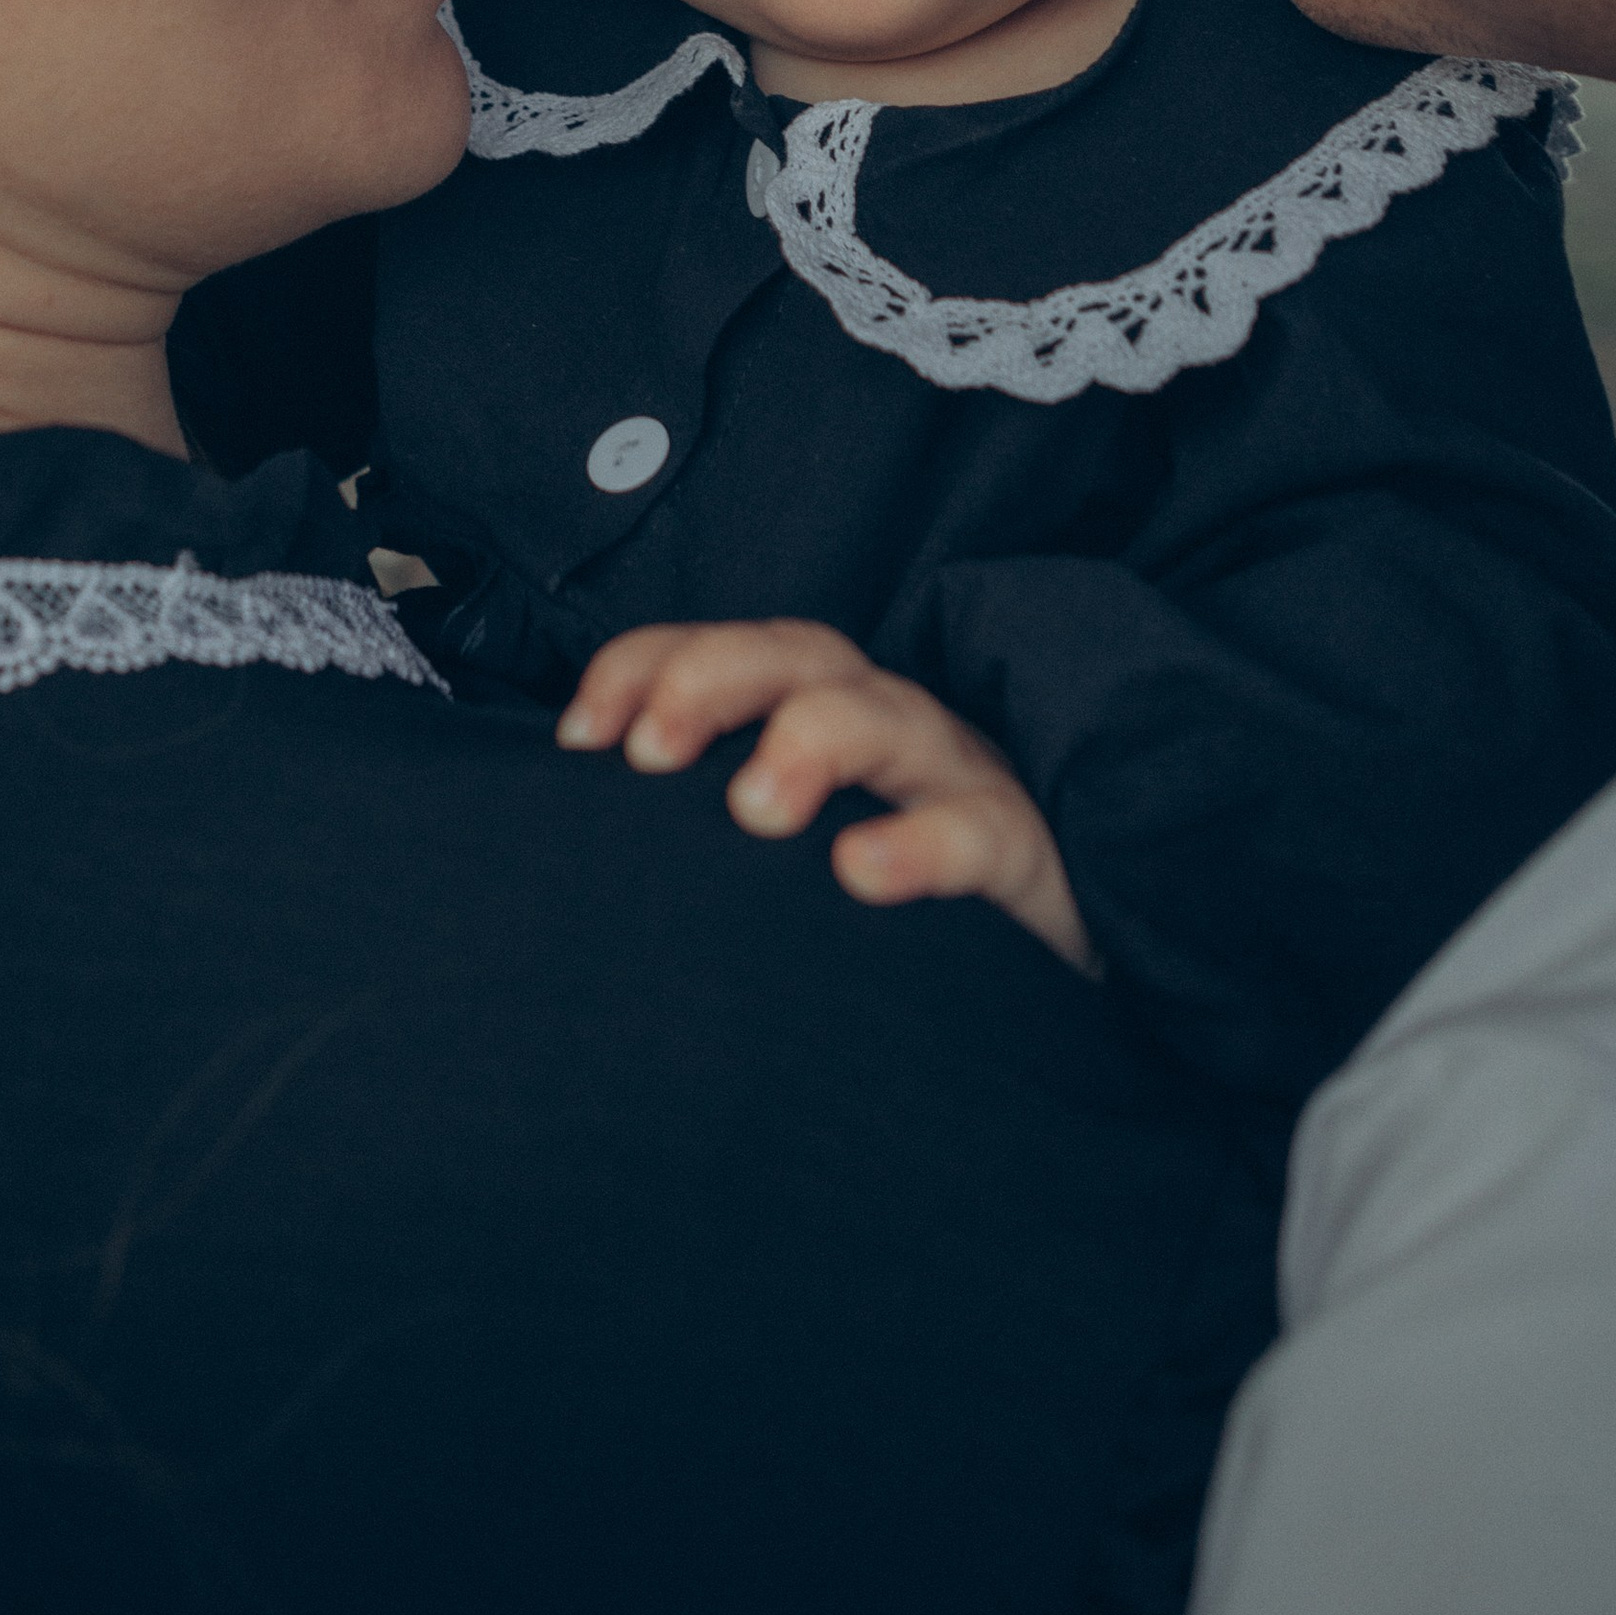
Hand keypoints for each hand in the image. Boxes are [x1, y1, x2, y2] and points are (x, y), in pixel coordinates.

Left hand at [558, 619, 1090, 968]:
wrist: (1046, 962)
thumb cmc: (885, 904)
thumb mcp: (786, 849)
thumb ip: (696, 834)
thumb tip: (569, 846)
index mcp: (820, 710)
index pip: (727, 652)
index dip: (646, 667)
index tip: (578, 736)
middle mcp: (886, 725)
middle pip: (802, 656)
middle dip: (715, 679)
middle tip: (649, 752)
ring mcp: (958, 781)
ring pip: (892, 717)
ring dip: (815, 738)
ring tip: (752, 807)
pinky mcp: (1024, 855)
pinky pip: (980, 835)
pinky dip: (921, 845)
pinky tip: (861, 872)